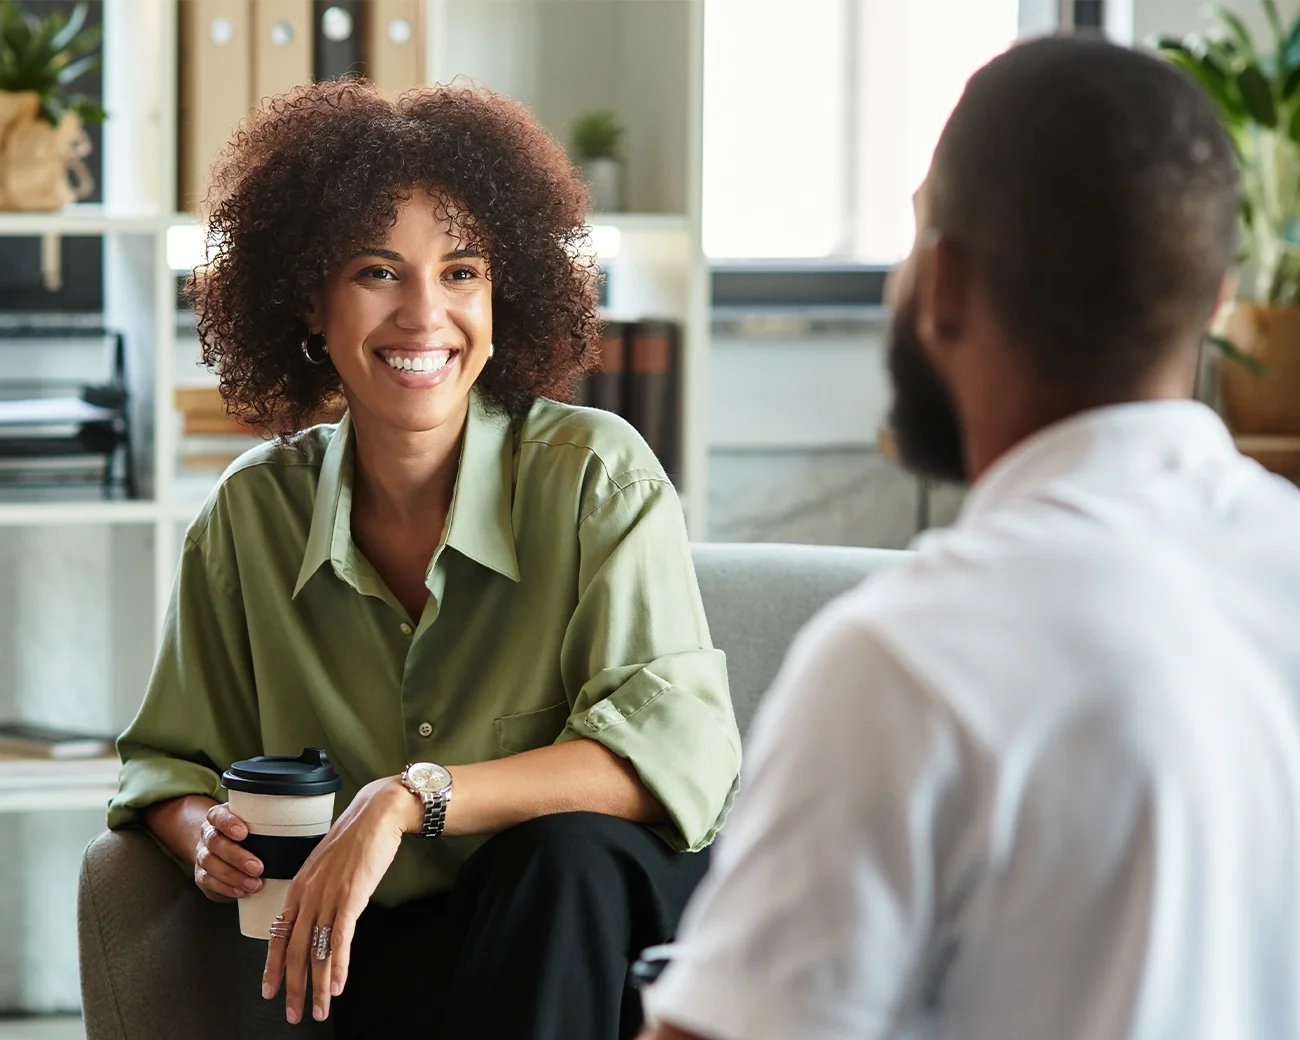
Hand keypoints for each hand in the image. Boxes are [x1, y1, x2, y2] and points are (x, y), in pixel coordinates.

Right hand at [194, 803, 263, 902]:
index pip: (218, 815)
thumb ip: (265, 824)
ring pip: (210, 863)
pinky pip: (209, 881)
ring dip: (233, 876)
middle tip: (257, 867)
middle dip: (237, 856)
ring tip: (254, 884)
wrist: (221, 853)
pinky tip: (241, 891)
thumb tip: (299, 831)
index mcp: (219, 818)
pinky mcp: (202, 875)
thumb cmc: (246, 836)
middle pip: (216, 842)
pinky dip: (226, 887)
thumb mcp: (253, 825)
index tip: (244, 833)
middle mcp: (208, 835)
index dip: (229, 823)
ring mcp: (203, 855)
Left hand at [262, 776, 413, 1023]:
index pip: (279, 935)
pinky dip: (338, 965)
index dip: (273, 966)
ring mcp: (328, 896)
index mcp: (299, 887)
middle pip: (295, 951)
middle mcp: (308, 895)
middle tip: (294, 1014)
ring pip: (316, 951)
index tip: (269, 991)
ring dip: (317, 986)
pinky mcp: (351, 896)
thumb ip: (320, 891)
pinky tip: (338, 985)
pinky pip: (340, 938)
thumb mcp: (328, 866)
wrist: (376, 814)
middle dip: (293, 988)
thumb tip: (320, 915)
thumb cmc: (356, 838)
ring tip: (320, 1010)